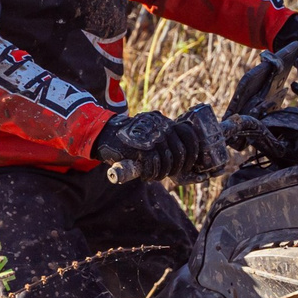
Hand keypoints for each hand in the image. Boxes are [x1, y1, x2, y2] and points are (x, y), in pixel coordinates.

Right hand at [94, 106, 225, 182]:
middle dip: (177, 167)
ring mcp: (150, 137)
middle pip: (180, 151)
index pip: (189, 135)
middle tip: (169, 174)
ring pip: (167, 160)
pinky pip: (153, 165)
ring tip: (154, 176)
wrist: (104, 135)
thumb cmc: (129, 140)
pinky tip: (145, 175)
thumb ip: (164, 140)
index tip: (189, 164)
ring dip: (162, 173)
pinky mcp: (140, 147)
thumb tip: (184, 159)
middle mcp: (160, 127)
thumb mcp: (149, 133)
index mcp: (165, 122)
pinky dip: (150, 174)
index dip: (192, 152)